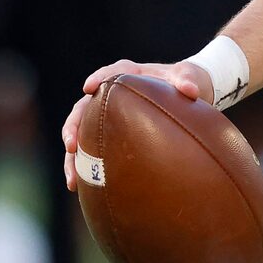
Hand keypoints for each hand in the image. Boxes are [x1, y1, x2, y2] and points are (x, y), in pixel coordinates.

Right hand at [62, 59, 213, 191]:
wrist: (190, 95)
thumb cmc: (186, 82)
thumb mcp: (190, 77)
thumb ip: (188, 79)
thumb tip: (192, 89)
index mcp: (128, 75)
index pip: (109, 74)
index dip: (97, 79)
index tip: (87, 88)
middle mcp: (111, 94)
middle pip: (83, 109)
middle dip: (73, 127)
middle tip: (71, 145)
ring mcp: (108, 115)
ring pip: (82, 134)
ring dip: (73, 157)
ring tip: (72, 180)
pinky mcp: (111, 134)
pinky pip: (93, 151)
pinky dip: (86, 169)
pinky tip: (80, 189)